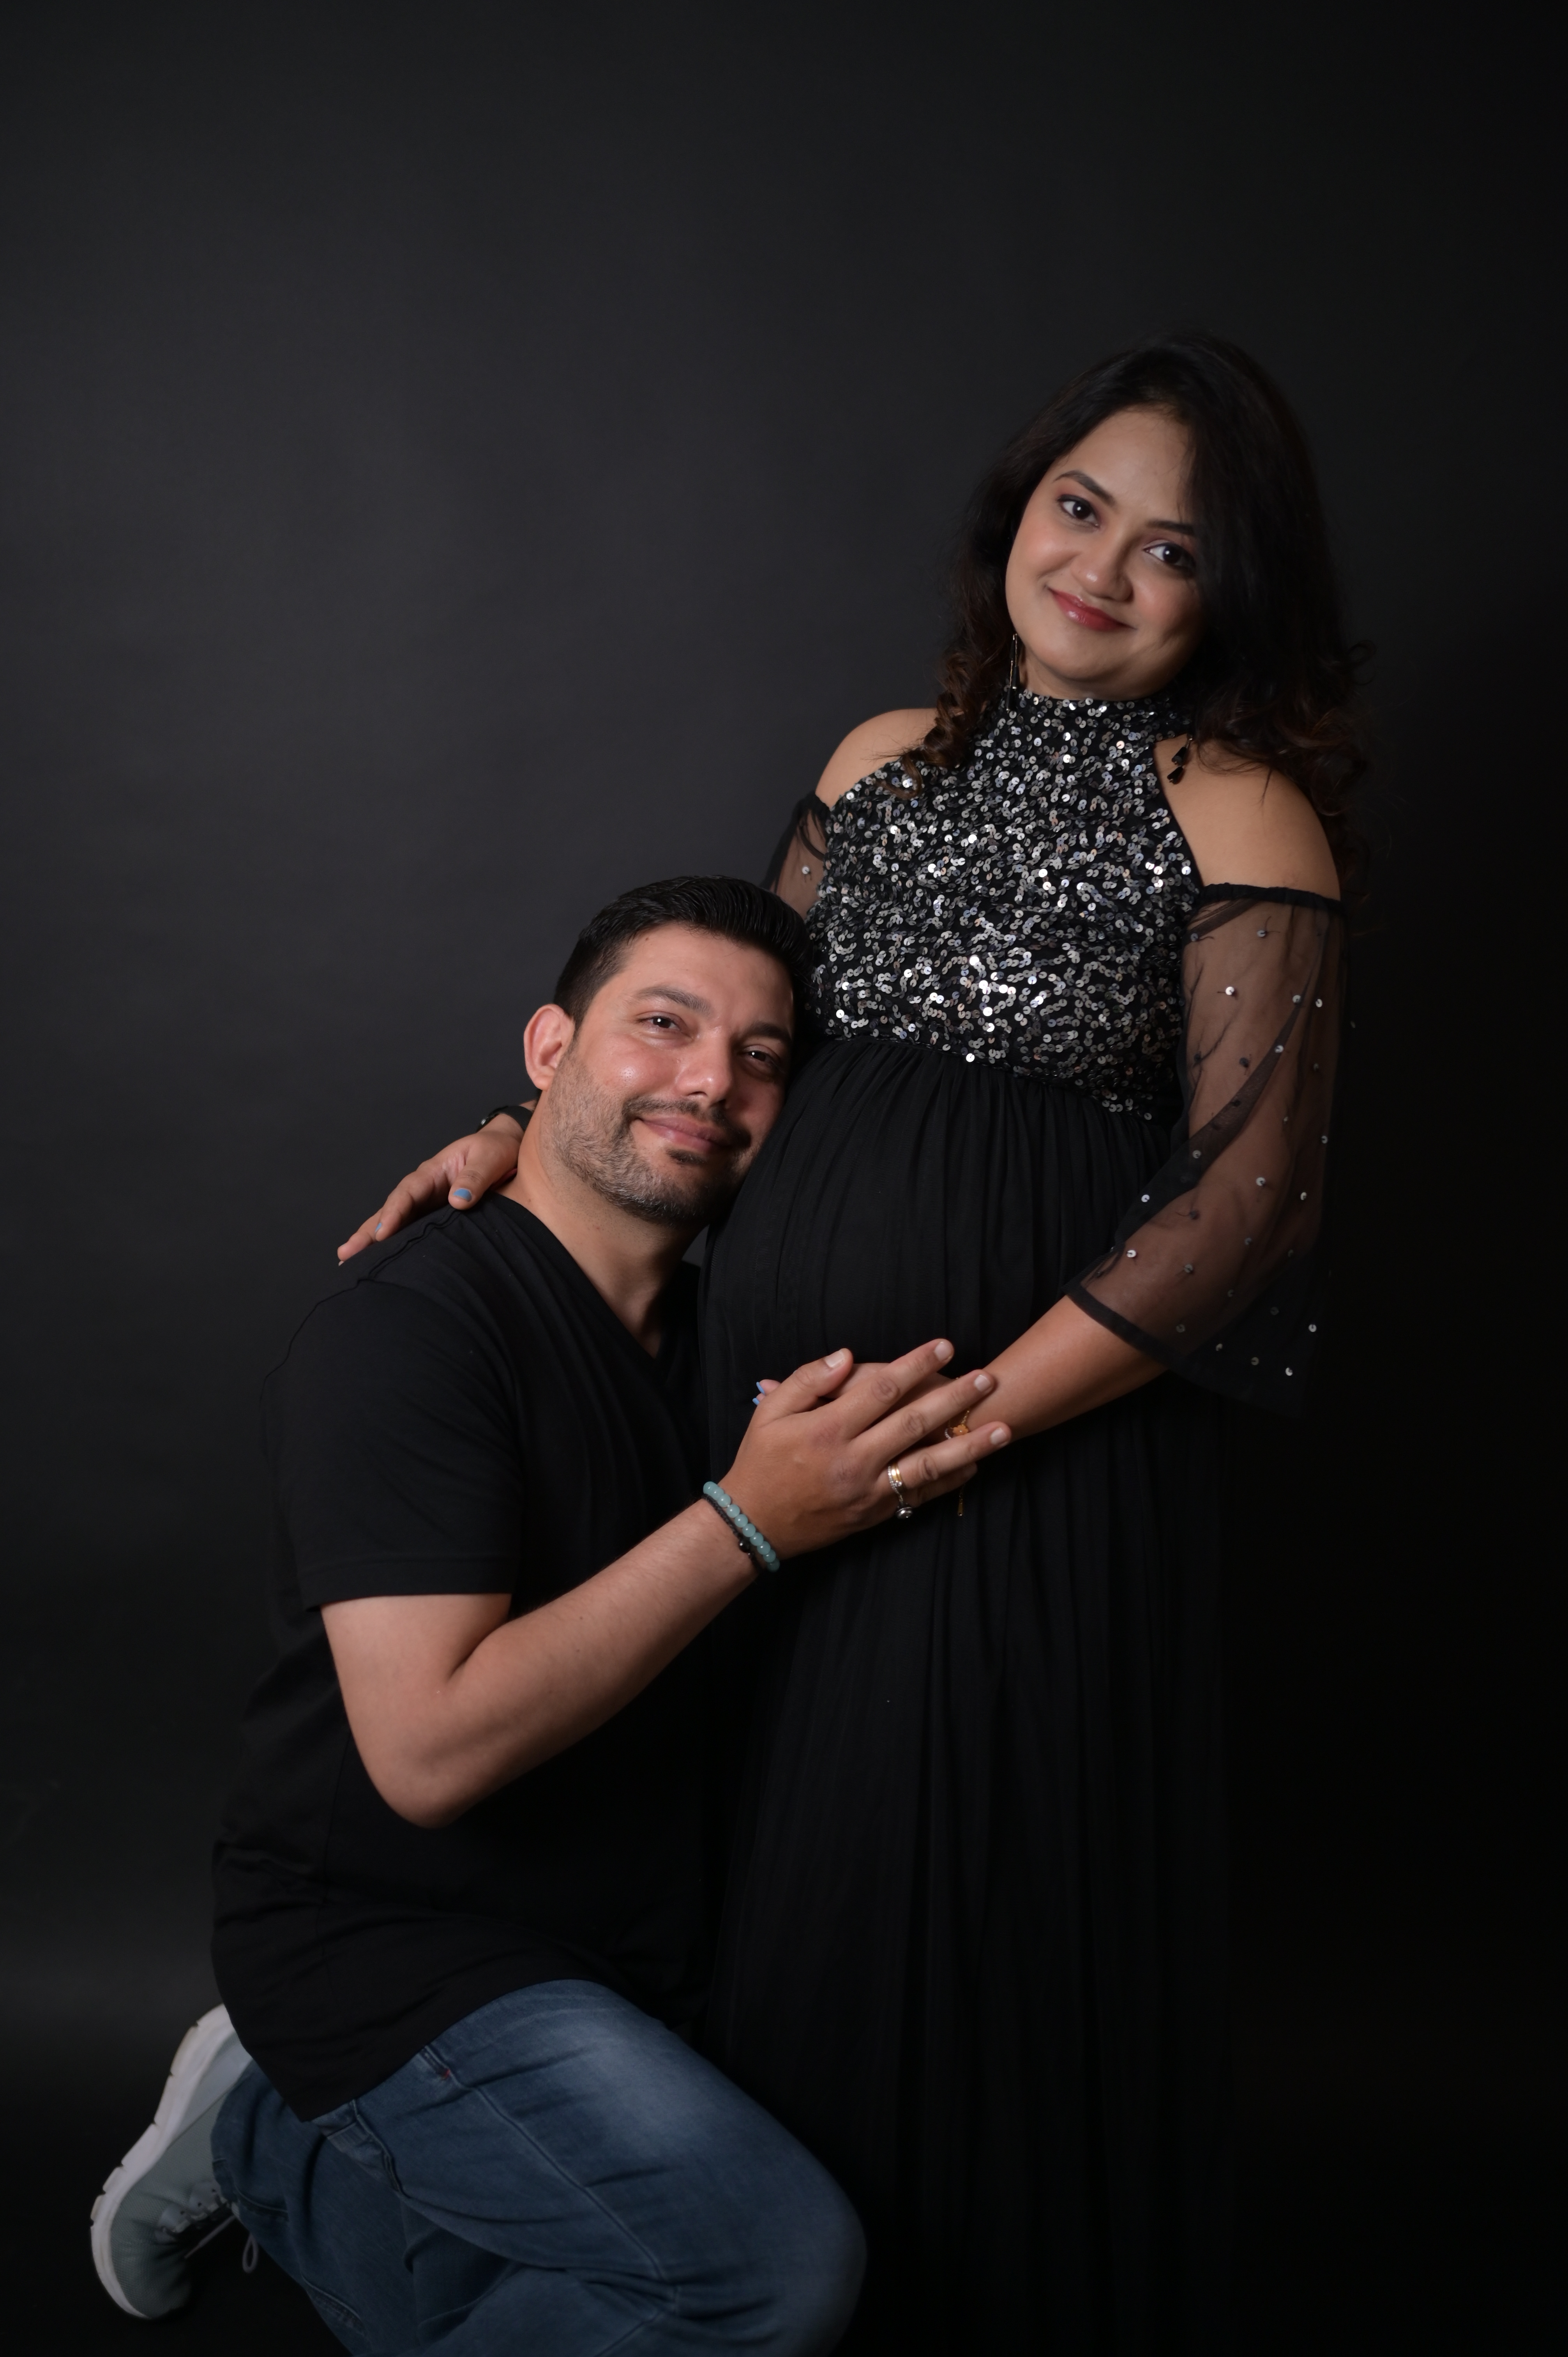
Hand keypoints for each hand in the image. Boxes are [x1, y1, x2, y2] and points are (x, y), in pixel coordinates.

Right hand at [337, 1115, 526, 1261]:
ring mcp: (426, 1204)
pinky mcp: (435, 1217)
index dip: (393, 1213)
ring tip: (351, 1263)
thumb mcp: (490, 1157)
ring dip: (373, 1242)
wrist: (507, 1148)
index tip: (381, 1234)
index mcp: (433, 1171)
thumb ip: (475, 1177)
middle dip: (368, 1232)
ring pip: (395, 1223)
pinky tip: (380, 1262)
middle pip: (390, 1210)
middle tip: (347, 1254)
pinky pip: (411, 1232)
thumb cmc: (497, 1150)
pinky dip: (395, 1246)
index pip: (407, 1193)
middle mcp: (423, 1189)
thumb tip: (458, 1202)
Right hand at [722, 1340, 1008, 1558]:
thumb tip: (846, 1356)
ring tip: (1003, 1429)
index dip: (916, 1364)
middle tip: (987, 1379)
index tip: (945, 1345)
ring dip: (970, 1446)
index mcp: (827, 1430)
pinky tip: (974, 1466)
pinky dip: (950, 1482)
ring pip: (929, 1465)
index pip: (883, 1388)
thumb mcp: (770, 1412)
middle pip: (915, 1423)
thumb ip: (808, 1380)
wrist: (753, 1524)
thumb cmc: (760, 1461)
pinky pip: (920, 1496)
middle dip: (955, 1399)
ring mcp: (867, 1491)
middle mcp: (853, 1460)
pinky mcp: (874, 1515)